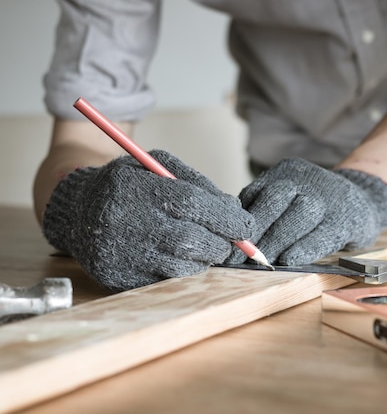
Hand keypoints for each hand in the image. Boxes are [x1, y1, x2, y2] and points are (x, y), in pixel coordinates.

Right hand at [43, 150, 254, 290]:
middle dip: (220, 244)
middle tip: (228, 241)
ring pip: (181, 267)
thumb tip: (234, 209)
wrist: (78, 211)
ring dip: (204, 260)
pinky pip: (165, 282)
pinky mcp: (118, 278)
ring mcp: (120, 254)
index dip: (225, 218)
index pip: (192, 204)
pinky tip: (179, 258)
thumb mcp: (156, 166)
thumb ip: (197, 182)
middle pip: (190, 241)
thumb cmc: (128, 186)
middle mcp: (125, 222)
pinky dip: (182, 272)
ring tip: (202, 246)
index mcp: (136, 188)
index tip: (247, 227)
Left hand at [227, 158, 386, 265]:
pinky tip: (290, 259)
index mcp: (286, 171)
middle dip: (255, 232)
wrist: (365, 198)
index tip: (226, 247)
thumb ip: (264, 208)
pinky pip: (323, 233)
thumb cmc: (317, 205)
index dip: (240, 222)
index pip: (256, 193)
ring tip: (262, 262)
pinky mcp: (347, 217)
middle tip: (239, 259)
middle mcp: (306, 178)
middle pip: (275, 200)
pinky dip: (305, 247)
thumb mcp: (291, 195)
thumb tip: (232, 237)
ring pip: (298, 215)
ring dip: (277, 241)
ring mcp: (329, 195)